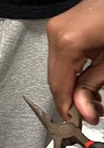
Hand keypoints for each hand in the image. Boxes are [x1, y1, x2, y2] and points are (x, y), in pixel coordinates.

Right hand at [47, 0, 103, 122]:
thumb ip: (93, 87)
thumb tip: (82, 110)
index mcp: (67, 41)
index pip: (59, 85)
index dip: (68, 108)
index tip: (77, 123)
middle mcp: (56, 31)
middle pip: (55, 77)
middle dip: (72, 98)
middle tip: (90, 113)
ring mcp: (57, 25)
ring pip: (57, 67)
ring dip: (72, 84)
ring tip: (93, 98)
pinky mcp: (62, 24)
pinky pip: (61, 54)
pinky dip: (72, 69)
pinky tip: (86, 78)